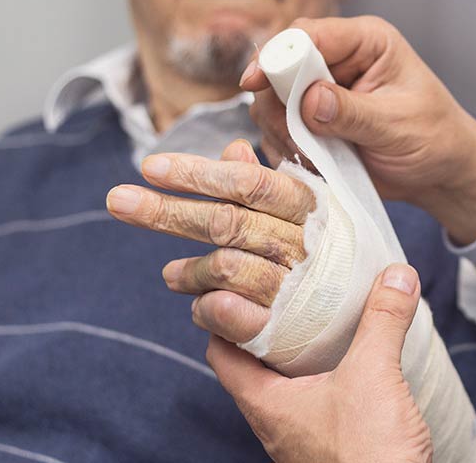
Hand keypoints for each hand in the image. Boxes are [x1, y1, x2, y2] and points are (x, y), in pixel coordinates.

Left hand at [107, 139, 311, 343]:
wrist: (358, 326)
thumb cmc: (324, 259)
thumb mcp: (303, 214)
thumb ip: (265, 182)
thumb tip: (233, 146)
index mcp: (307, 207)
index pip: (248, 182)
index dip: (197, 173)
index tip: (149, 166)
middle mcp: (303, 244)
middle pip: (226, 221)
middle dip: (166, 211)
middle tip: (117, 199)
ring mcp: (295, 288)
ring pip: (224, 267)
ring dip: (188, 272)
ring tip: (170, 276)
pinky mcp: (284, 329)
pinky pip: (227, 313)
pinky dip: (204, 308)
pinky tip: (199, 306)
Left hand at [207, 263, 432, 462]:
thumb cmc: (368, 457)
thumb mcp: (373, 375)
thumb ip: (382, 322)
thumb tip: (397, 276)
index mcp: (265, 405)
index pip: (221, 354)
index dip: (222, 318)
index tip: (236, 288)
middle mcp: (275, 425)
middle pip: (252, 369)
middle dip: (266, 331)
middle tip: (282, 295)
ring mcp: (300, 441)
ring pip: (285, 389)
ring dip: (296, 357)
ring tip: (317, 323)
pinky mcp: (329, 450)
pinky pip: (315, 407)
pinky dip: (324, 380)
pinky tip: (350, 367)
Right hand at [243, 16, 475, 244]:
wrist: (442, 173)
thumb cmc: (435, 137)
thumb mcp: (397, 124)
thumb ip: (352, 112)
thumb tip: (309, 100)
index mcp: (365, 42)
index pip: (309, 34)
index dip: (277, 54)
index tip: (254, 81)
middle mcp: (338, 60)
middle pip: (280, 66)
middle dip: (278, 103)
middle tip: (296, 138)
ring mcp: (321, 92)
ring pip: (273, 101)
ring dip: (283, 131)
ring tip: (313, 155)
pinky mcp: (312, 122)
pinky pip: (279, 129)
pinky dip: (287, 149)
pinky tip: (313, 164)